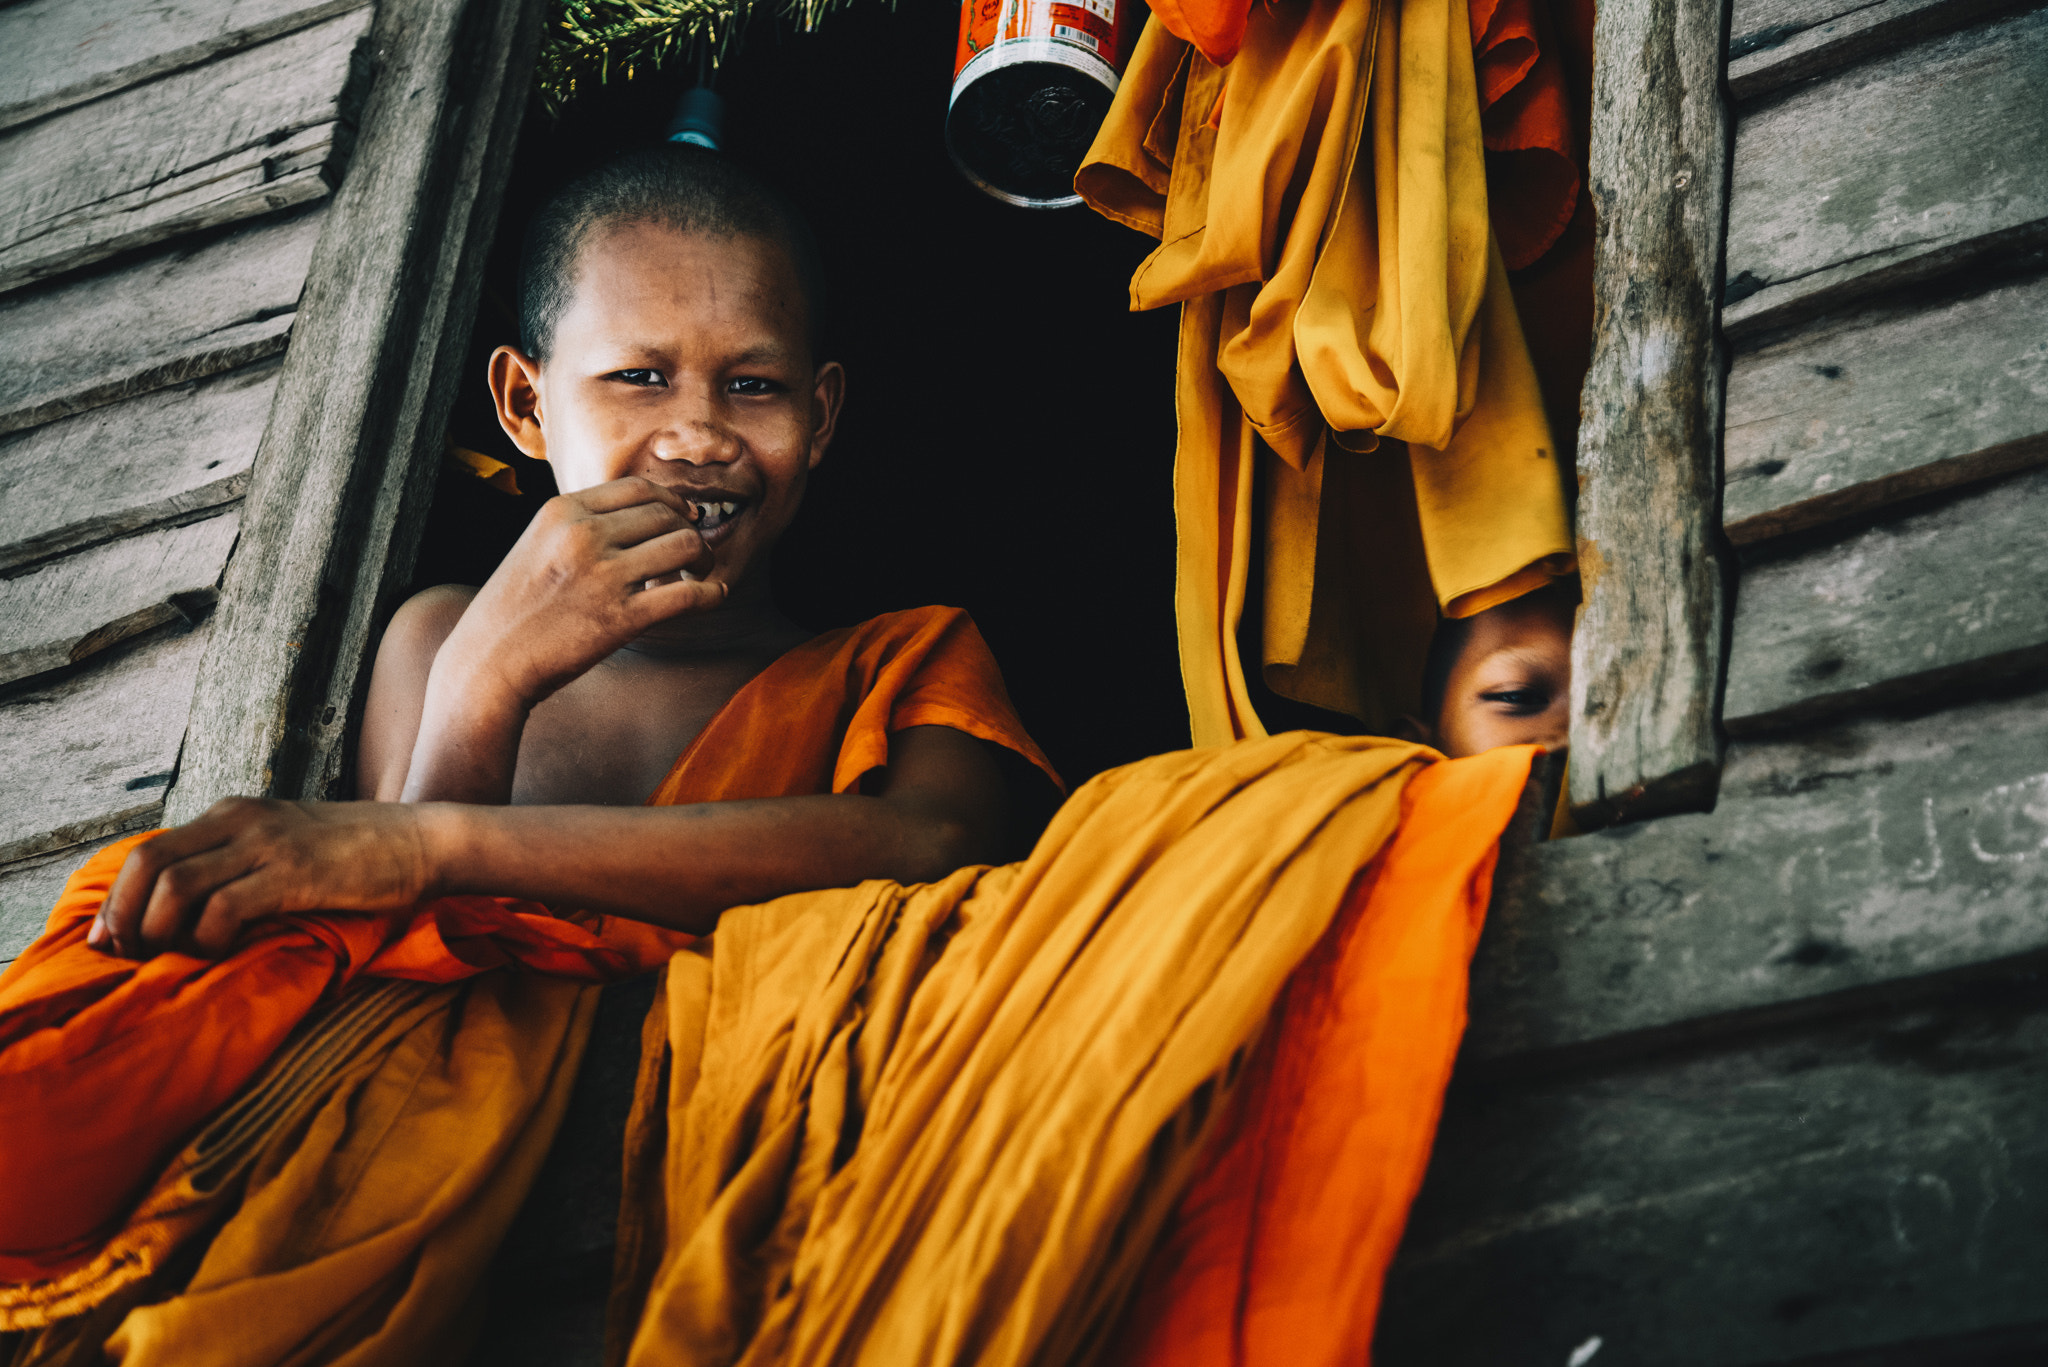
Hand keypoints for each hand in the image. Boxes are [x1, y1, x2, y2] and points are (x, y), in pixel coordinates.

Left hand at [89, 798, 435, 958]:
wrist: (423, 840)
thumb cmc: (359, 854)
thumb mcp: (286, 843)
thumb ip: (241, 862)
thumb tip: (188, 910)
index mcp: (233, 813)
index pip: (148, 850)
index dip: (118, 899)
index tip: (111, 940)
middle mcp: (240, 821)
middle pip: (147, 864)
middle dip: (125, 917)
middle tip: (128, 957)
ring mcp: (267, 845)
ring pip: (175, 887)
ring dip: (162, 932)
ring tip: (176, 959)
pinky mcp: (294, 874)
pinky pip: (224, 909)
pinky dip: (210, 941)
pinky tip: (224, 954)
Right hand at [438, 477, 725, 711]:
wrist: (487, 664)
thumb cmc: (513, 611)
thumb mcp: (536, 546)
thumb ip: (579, 527)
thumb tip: (638, 519)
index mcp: (562, 511)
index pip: (639, 489)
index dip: (672, 501)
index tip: (684, 517)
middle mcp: (584, 535)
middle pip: (667, 515)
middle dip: (689, 532)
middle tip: (694, 556)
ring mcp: (603, 575)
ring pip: (686, 545)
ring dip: (703, 559)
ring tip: (699, 575)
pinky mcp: (620, 618)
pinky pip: (688, 595)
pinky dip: (711, 594)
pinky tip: (714, 597)